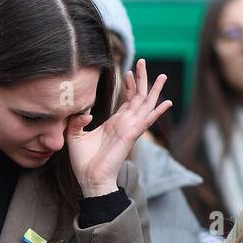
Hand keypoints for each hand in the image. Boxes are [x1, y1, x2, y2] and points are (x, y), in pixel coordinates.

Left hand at [66, 59, 171, 196]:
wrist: (90, 180)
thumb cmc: (84, 161)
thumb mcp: (75, 135)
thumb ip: (78, 121)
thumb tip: (86, 112)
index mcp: (115, 123)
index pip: (126, 100)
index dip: (128, 85)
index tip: (128, 71)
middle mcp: (125, 124)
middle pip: (138, 98)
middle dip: (142, 80)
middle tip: (144, 62)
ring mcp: (130, 129)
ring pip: (145, 105)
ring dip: (154, 90)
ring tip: (162, 76)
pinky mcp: (130, 136)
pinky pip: (146, 121)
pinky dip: (157, 112)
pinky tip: (167, 102)